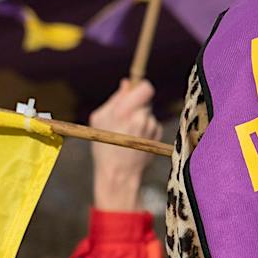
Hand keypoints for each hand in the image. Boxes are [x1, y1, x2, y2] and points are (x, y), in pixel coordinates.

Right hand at [89, 79, 156, 213]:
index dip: (140, 86)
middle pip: (147, 99)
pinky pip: (152, 124)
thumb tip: (126, 83)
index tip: (135, 89)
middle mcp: (141, 119)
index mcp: (125, 111)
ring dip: (140, 117)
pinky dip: (144, 128)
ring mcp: (152, 128)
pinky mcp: (158, 136)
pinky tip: (134, 140)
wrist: (118, 174)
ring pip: (149, 112)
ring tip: (127, 132)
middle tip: (126, 113)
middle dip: (137, 103)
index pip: (145, 87)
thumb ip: (115, 99)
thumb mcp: (99, 119)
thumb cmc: (104, 146)